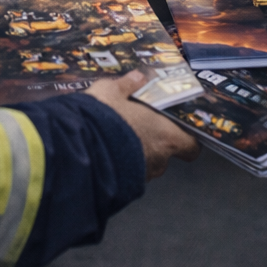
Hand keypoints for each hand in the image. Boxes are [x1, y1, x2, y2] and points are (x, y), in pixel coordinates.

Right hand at [84, 71, 200, 178]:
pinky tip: (105, 152)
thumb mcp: (111, 91)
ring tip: (116, 138)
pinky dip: (121, 165)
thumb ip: (128, 85)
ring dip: (136, 153)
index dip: (187, 138)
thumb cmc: (102, 119)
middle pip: (165, 153)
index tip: (178, 128)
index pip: (191, 145)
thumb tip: (138, 77)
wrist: (75, 150)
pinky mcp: (122, 188)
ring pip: (145, 164)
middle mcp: (159, 159)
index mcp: (166, 135)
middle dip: (153, 141)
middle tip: (138, 127)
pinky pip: (127, 174)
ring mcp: (141, 177)